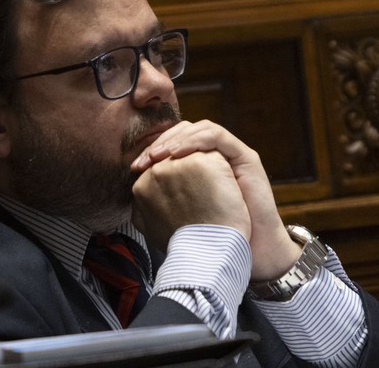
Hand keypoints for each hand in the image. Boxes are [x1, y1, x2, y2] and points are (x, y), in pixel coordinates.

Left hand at [132, 120, 301, 280]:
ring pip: (200, 128)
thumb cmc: (211, 238)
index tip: (135, 168)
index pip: (173, 144)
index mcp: (199, 168)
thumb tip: (133, 192)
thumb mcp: (177, 214)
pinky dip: (195, 141)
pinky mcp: (245, 157)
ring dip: (176, 138)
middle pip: (184, 132)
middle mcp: (215, 158)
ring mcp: (231, 155)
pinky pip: (216, 136)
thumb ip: (160, 199)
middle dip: (161, 142)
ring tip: (160, 155)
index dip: (152, 151)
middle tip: (145, 159)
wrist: (243, 251)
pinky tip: (178, 155)